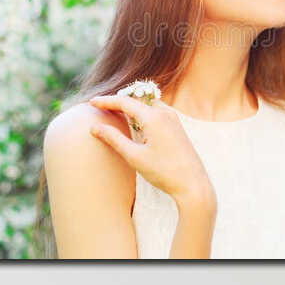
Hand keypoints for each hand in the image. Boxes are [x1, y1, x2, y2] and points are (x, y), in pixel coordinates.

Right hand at [86, 92, 215, 211]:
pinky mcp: (178, 127)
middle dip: (118, 101)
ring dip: (131, 106)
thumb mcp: (134, 156)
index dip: (106, 101)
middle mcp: (165, 113)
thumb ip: (114, 139)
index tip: (91, 102)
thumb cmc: (164, 172)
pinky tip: (136, 122)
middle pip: (137, 100)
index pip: (125, 102)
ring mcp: (174, 119)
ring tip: (115, 111)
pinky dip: (143, 112)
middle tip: (101, 105)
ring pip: (148, 104)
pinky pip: (157, 112)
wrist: (193, 185)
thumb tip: (95, 127)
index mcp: (154, 117)